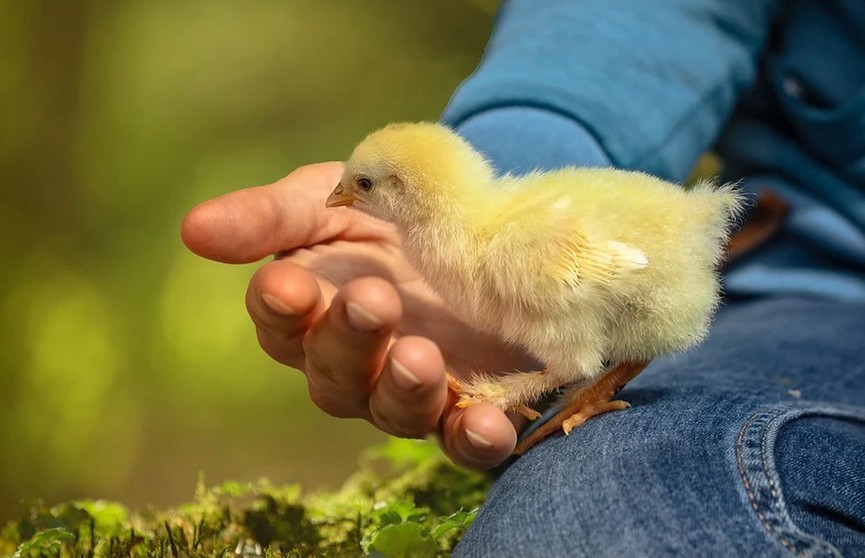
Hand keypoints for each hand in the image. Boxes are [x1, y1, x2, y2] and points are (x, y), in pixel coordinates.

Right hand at [181, 162, 532, 468]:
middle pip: (334, 374)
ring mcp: (409, 390)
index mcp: (311, 311)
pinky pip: (465, 439)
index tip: (289, 284)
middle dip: (349, 341)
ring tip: (420, 357)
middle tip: (372, 300)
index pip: (281, 320)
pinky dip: (476, 437)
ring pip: (394, 411)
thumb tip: (192, 229)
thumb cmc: (382, 212)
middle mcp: (353, 363)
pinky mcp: (469, 406)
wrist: (471, 226)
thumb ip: (271, 216)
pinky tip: (488, 424)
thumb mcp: (329, 199)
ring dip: (405, 390)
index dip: (282, 307)